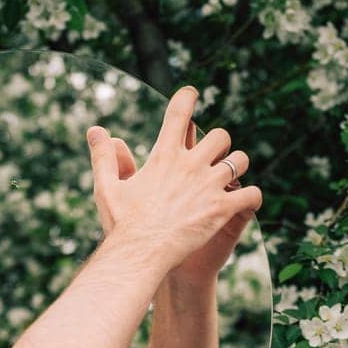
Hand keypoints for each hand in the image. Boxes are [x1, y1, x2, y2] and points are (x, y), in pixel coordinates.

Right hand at [86, 86, 261, 277]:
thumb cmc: (122, 225)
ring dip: (238, 167)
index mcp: (165, 155)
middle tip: (215, 158)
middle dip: (220, 145)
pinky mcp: (222, 209)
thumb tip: (95, 131)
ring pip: (240, 160)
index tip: (192, 93)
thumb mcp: (107, 188)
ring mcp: (209, 185)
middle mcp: (190, 164)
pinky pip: (252, 194)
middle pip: (220, 136)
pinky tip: (246, 202)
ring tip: (232, 179)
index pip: (180, 112)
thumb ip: (105, 157)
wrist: (140, 254)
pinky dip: (252, 197)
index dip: (187, 97)